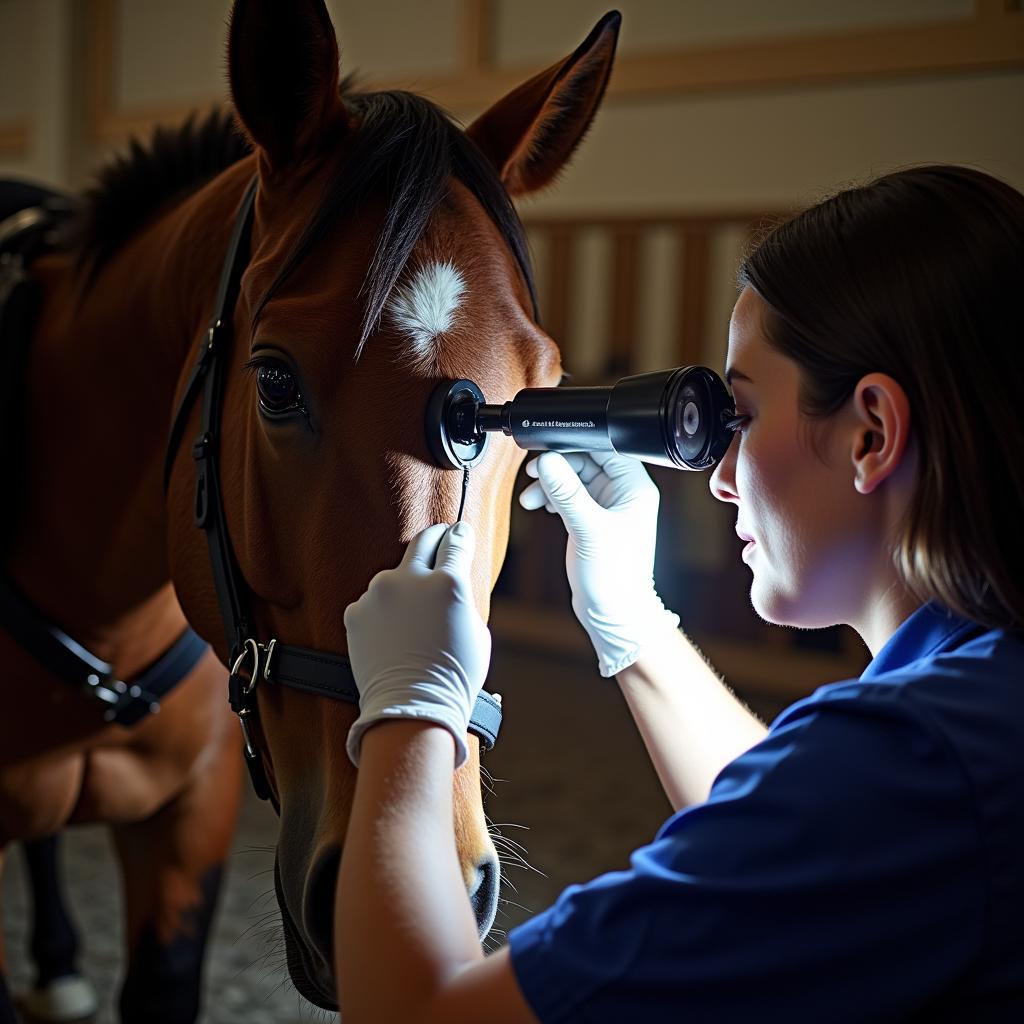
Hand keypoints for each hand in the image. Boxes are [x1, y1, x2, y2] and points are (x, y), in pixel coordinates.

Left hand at [343, 522, 490, 766]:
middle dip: (435, 539)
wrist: (411, 708)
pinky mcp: (356, 612)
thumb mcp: (477, 630)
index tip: (460, 533)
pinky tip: (392, 634)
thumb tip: (454, 580)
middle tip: (441, 541)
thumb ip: (462, 596)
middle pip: (423, 541)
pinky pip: (373, 602)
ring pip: (395, 576)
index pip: (456, 541)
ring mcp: (379, 594)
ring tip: (413, 617)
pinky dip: (383, 611)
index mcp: (449, 582)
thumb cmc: (454, 675)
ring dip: (405, 586)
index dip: (461, 535)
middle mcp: (410, 580)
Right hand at [519, 450, 678, 675]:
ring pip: (573, 479)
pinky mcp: (591, 520)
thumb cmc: (615, 577)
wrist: (613, 613)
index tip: (550, 445)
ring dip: (550, 483)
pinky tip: (540, 505)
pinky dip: (552, 497)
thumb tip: (548, 461)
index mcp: (634, 488)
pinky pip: (569, 496)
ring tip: (531, 497)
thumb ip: (567, 492)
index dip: (578, 443)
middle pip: (586, 461)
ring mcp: (607, 507)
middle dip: (557, 466)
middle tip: (534, 473)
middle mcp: (622, 494)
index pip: (607, 449)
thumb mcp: (588, 528)